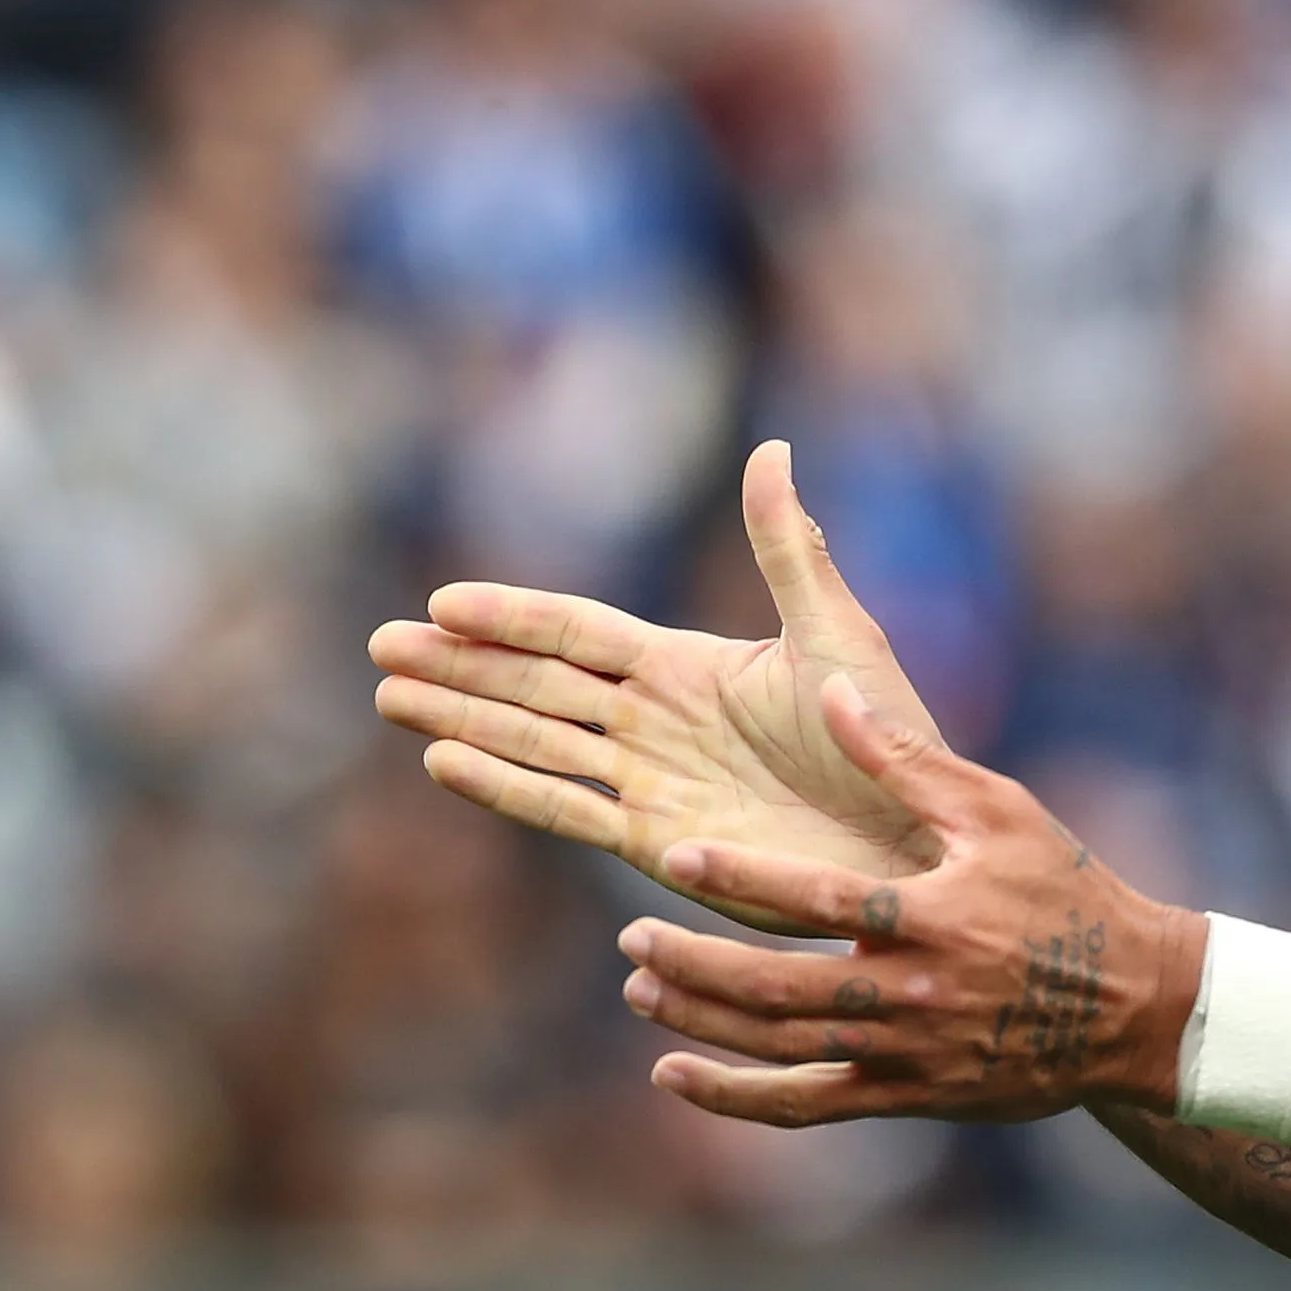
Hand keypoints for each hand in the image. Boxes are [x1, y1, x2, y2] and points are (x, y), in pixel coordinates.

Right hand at [368, 441, 948, 931]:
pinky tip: (444, 762)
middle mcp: (654, 722)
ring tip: (389, 697)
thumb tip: (771, 450)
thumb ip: (787, 548)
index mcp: (688, 667)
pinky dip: (505, 786)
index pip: (577, 632)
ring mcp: (647, 782)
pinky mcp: (654, 841)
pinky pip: (564, 806)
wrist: (911, 837)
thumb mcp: (834, 631)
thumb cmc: (883, 734)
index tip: (441, 598)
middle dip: (459, 664)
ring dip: (461, 718)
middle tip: (379, 645)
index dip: (511, 616)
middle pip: (535, 684)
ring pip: (533, 741)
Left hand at [614, 675, 1206, 1127]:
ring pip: (780, 1049)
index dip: (742, 881)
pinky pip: (807, 1106)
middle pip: (777, 989)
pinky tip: (677, 1076)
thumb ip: (907, 760)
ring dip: (701, 1024)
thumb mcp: (1000, 810)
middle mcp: (912, 992)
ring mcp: (908, 1054)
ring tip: (640, 992)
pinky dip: (736, 1097)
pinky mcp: (908, 1095)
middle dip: (695, 966)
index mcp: (932, 916)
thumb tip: (833, 691)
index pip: (819, 900)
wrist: (1134, 1007)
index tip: (674, 858)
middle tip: (631, 939)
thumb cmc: (1067, 892)